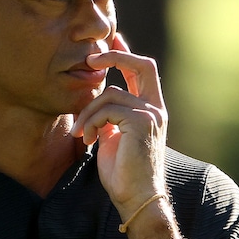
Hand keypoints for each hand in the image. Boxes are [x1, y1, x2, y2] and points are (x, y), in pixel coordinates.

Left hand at [71, 33, 167, 212]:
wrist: (137, 198)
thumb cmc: (124, 174)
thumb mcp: (114, 139)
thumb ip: (111, 118)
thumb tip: (98, 101)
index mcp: (151, 111)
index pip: (142, 72)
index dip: (127, 54)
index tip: (112, 40)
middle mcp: (156, 109)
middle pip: (142, 65)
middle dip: (115, 56)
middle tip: (91, 60)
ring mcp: (151, 114)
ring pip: (110, 94)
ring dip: (88, 112)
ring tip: (82, 134)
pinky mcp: (141, 121)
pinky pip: (107, 109)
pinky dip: (91, 123)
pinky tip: (88, 141)